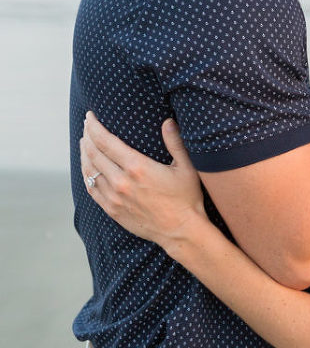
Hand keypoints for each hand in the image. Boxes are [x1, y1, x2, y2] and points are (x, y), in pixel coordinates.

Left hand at [80, 113, 206, 252]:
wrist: (181, 231)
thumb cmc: (186, 198)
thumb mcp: (186, 167)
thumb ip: (175, 142)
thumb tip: (168, 121)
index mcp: (137, 167)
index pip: (106, 141)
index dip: (94, 127)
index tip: (90, 116)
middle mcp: (121, 182)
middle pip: (94, 154)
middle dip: (88, 136)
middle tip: (87, 125)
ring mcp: (114, 198)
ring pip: (90, 171)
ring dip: (84, 154)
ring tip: (84, 143)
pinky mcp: (112, 210)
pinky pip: (92, 189)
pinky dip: (87, 175)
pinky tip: (88, 168)